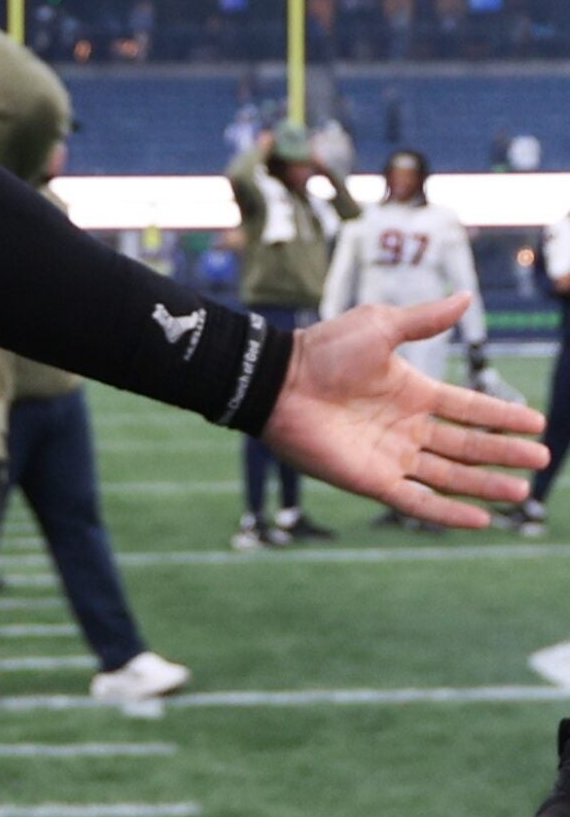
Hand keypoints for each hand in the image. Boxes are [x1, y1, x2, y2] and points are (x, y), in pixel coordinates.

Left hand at [262, 295, 547, 528]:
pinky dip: (448, 513)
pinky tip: (481, 519)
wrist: (276, 381)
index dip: (502, 416)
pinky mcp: (371, 479)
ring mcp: (389, 455)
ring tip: (522, 492)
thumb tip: (467, 297)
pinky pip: (416, 501)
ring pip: (449, 475)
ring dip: (485, 485)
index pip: (468, 408)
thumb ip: (425, 320)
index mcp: (411, 392)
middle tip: (541, 458)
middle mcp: (405, 427)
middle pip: (466, 445)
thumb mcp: (380, 327)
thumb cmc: (322, 350)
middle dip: (503, 453)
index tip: (538, 422)